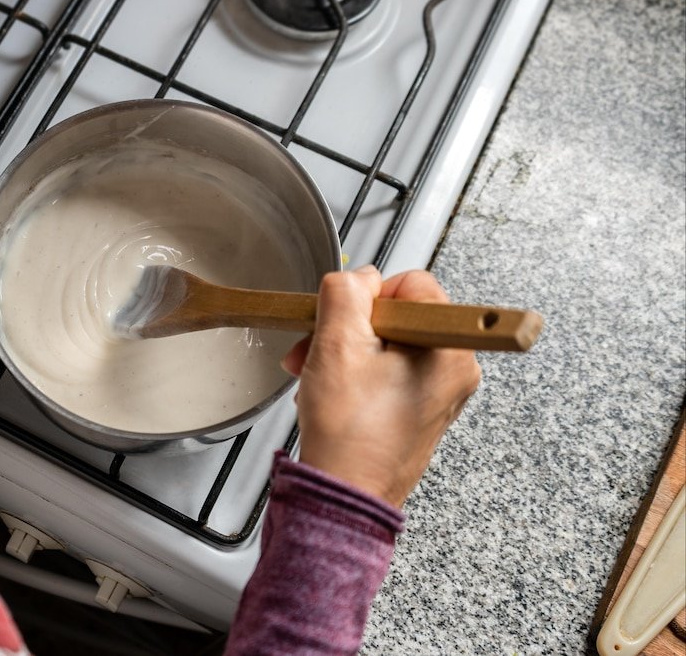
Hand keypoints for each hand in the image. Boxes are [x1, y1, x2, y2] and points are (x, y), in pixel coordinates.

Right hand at [282, 267, 480, 506]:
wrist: (343, 495)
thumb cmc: (349, 435)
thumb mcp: (338, 345)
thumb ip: (346, 292)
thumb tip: (356, 277)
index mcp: (450, 349)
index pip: (411, 284)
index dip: (367, 297)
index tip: (344, 324)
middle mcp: (455, 369)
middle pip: (396, 314)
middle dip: (349, 327)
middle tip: (320, 349)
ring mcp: (439, 392)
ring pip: (386, 343)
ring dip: (346, 350)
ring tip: (318, 373)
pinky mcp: (419, 409)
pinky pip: (387, 371)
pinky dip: (355, 373)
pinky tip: (332, 388)